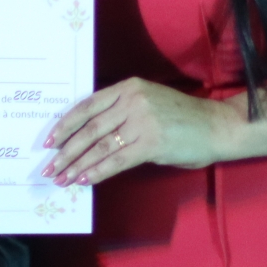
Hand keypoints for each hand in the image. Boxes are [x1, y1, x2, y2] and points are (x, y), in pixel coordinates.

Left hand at [44, 78, 238, 185]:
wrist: (217, 126)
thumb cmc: (183, 118)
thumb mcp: (149, 102)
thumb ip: (121, 112)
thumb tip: (89, 136)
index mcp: (128, 87)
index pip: (87, 106)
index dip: (65, 125)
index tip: (50, 141)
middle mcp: (132, 100)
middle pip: (89, 128)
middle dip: (66, 150)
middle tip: (49, 166)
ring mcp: (142, 121)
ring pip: (99, 146)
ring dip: (77, 164)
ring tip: (62, 177)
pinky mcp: (151, 143)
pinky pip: (116, 160)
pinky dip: (97, 171)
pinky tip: (84, 179)